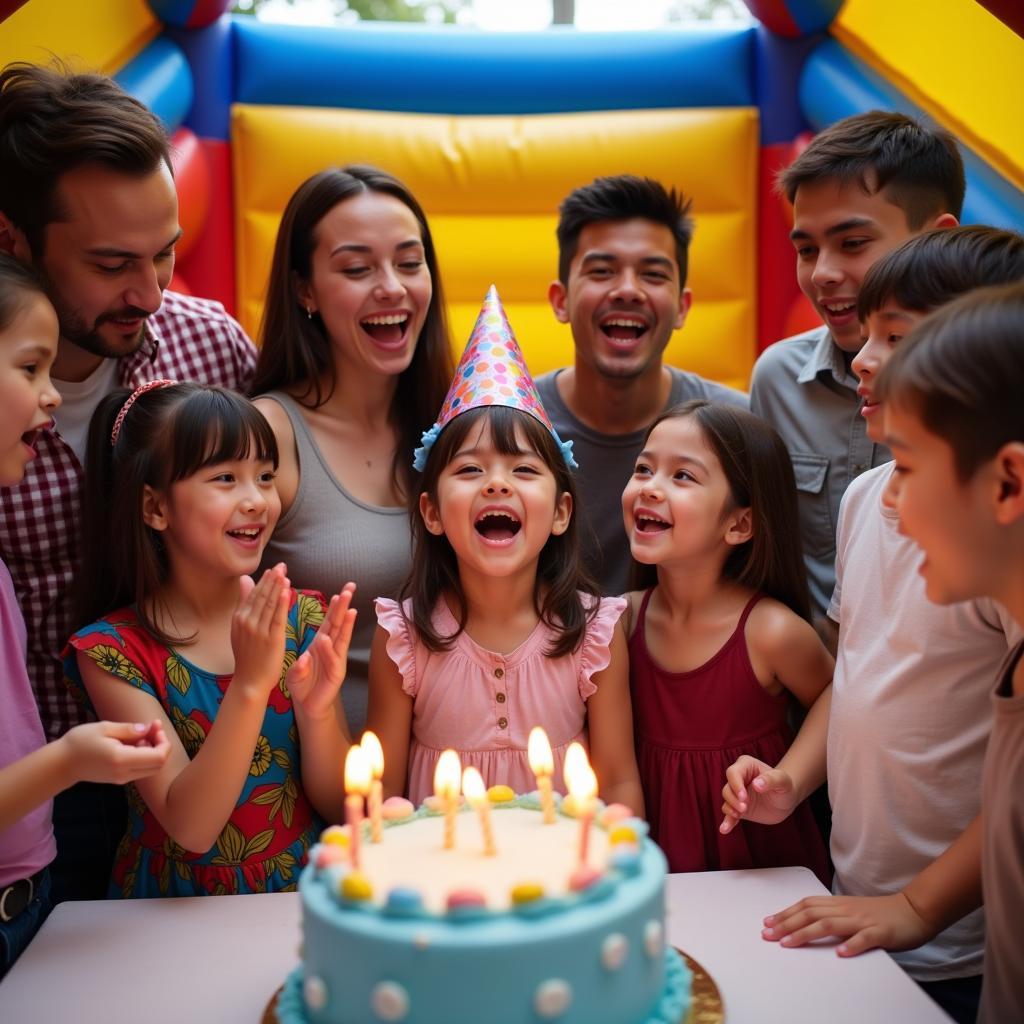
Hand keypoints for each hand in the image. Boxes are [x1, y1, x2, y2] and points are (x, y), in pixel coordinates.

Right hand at [61, 720, 170, 785]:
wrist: (62, 764)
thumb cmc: (80, 742)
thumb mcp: (104, 728)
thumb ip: (129, 729)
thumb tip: (148, 729)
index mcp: (122, 760)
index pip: (158, 758)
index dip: (164, 742)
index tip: (155, 727)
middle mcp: (124, 773)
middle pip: (159, 765)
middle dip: (161, 745)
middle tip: (152, 727)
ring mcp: (122, 779)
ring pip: (152, 768)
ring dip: (154, 750)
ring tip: (141, 732)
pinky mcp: (119, 779)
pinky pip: (141, 769)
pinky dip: (144, 756)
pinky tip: (134, 743)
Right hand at [231, 564, 289, 695]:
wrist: (249, 681)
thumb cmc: (248, 654)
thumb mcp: (240, 627)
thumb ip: (245, 603)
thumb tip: (245, 580)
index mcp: (239, 618)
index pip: (254, 594)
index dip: (265, 580)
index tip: (274, 568)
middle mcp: (247, 622)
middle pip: (262, 596)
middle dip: (272, 579)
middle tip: (282, 565)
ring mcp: (258, 631)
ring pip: (270, 604)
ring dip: (277, 587)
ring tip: (284, 573)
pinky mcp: (272, 639)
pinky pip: (277, 618)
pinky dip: (282, 603)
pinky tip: (286, 591)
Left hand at [287, 584, 356, 719]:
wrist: (307, 705)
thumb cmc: (302, 684)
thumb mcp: (295, 670)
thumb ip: (299, 664)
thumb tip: (305, 658)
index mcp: (320, 643)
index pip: (330, 621)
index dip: (335, 607)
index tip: (340, 592)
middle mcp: (330, 649)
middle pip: (339, 623)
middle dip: (344, 606)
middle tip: (350, 589)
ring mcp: (335, 660)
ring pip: (341, 638)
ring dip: (346, 624)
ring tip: (350, 608)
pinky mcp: (336, 673)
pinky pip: (332, 658)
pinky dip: (329, 649)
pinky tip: (327, 639)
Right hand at [720, 755, 797, 833]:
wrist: (786, 800)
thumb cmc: (785, 786)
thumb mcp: (782, 781)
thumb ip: (771, 780)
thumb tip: (756, 785)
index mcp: (746, 766)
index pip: (733, 773)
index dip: (736, 785)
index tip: (744, 798)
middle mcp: (738, 779)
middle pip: (727, 788)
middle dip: (733, 799)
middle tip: (744, 808)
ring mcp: (737, 794)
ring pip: (726, 800)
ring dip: (730, 809)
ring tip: (739, 815)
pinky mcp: (738, 808)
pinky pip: (729, 814)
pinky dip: (727, 822)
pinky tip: (724, 829)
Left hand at [762, 892, 933, 955]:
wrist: (913, 910)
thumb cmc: (881, 914)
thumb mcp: (852, 911)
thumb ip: (832, 916)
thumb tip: (806, 924)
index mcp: (839, 904)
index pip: (806, 906)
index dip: (785, 913)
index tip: (768, 923)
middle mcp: (846, 909)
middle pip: (811, 914)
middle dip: (786, 924)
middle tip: (768, 935)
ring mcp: (862, 920)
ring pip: (830, 924)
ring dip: (807, 933)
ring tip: (789, 943)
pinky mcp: (880, 932)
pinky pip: (864, 939)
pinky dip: (851, 945)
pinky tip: (840, 954)